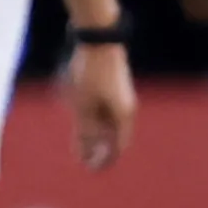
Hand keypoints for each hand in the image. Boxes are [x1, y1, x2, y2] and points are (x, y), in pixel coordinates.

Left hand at [63, 42, 136, 170]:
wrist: (98, 37)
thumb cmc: (90, 72)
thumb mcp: (83, 105)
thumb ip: (85, 130)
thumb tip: (86, 154)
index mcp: (123, 115)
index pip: (117, 147)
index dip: (105, 160)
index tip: (91, 170)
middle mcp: (125, 107)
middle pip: (114, 135)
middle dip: (99, 149)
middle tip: (84, 160)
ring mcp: (120, 94)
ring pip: (108, 121)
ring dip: (96, 133)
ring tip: (81, 143)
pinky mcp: (112, 84)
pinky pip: (104, 108)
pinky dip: (94, 118)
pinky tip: (82, 118)